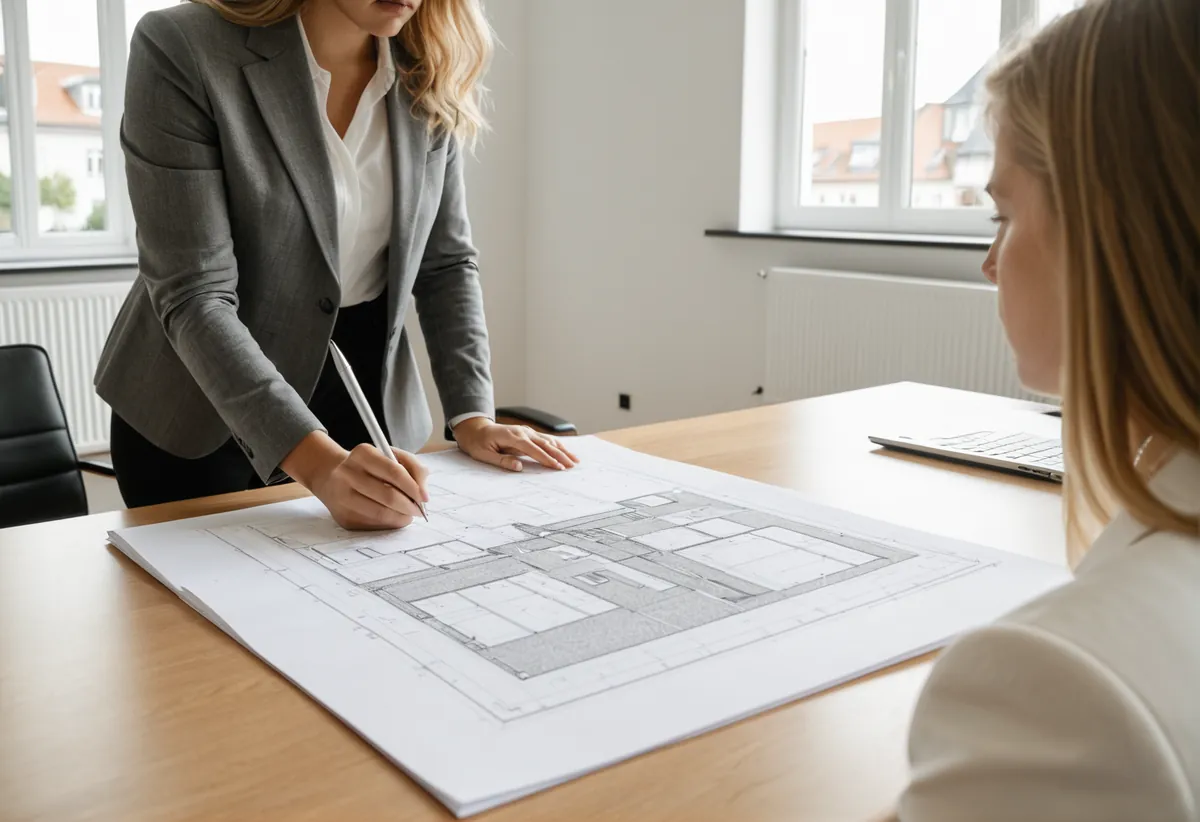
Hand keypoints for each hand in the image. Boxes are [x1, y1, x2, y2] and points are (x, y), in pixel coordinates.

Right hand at [281, 431, 428, 529]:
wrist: (331, 476)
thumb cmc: (370, 466)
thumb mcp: (392, 456)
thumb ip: (414, 468)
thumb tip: (424, 495)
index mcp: (362, 454)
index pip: (394, 472)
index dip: (413, 487)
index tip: (424, 497)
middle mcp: (348, 474)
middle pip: (388, 496)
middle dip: (410, 506)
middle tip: (419, 510)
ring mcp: (342, 497)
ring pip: (381, 514)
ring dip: (401, 517)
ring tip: (408, 514)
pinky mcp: (342, 517)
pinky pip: (373, 525)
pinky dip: (389, 523)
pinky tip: (392, 517)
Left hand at [451, 418, 579, 471]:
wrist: (476, 429)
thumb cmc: (478, 443)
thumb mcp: (484, 455)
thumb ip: (502, 460)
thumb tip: (519, 466)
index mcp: (512, 437)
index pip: (533, 449)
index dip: (546, 459)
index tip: (557, 467)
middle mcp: (522, 432)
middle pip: (545, 444)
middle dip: (560, 455)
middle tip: (572, 466)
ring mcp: (526, 431)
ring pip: (549, 441)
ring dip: (562, 450)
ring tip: (575, 460)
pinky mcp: (528, 433)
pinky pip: (545, 439)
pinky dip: (557, 445)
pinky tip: (565, 451)